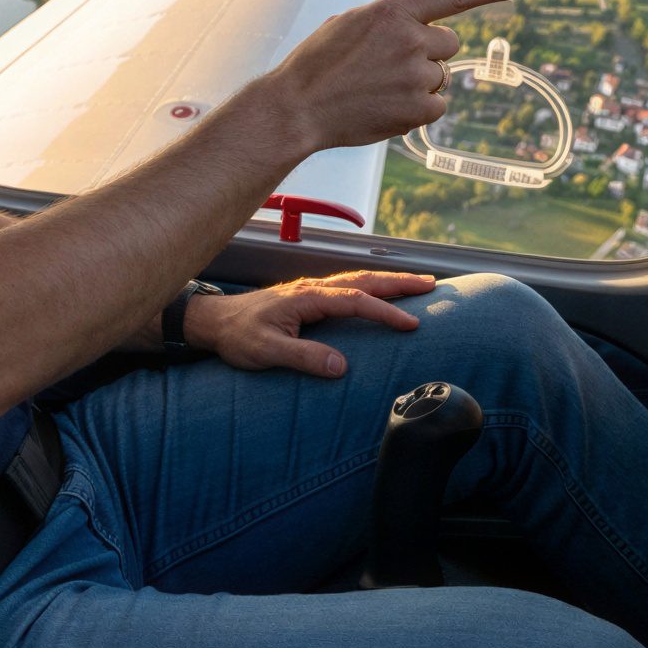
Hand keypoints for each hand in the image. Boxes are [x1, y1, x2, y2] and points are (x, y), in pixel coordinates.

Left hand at [188, 271, 436, 378]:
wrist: (214, 321)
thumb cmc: (238, 335)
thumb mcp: (267, 351)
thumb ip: (303, 357)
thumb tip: (341, 366)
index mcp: (307, 298)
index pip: (355, 302)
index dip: (385, 311)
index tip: (411, 323)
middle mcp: (312, 289)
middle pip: (364, 281)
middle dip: (399, 283)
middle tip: (432, 284)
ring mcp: (311, 291)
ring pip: (358, 281)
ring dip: (388, 282)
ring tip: (418, 285)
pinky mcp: (308, 298)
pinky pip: (348, 288)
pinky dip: (371, 288)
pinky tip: (380, 294)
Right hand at [258, 0, 527, 157]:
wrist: (297, 107)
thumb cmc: (318, 64)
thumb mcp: (351, 23)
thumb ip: (391, 21)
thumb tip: (421, 32)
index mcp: (393, 11)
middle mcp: (410, 39)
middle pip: (448, 43)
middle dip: (428, 53)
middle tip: (389, 66)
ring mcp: (417, 74)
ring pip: (441, 76)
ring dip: (420, 82)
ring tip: (378, 89)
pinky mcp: (419, 108)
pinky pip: (437, 105)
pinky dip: (418, 109)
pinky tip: (386, 107)